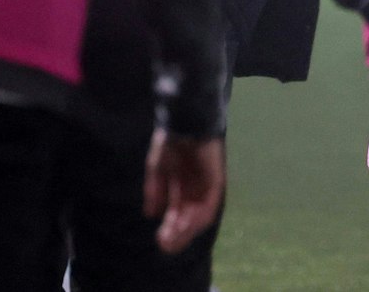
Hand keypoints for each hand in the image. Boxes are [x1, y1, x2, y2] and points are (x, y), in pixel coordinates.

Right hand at [142, 131, 223, 253]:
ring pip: (200, 215)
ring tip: (173, 240)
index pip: (178, 213)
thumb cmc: (170, 142)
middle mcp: (196, 188)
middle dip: (178, 234)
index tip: (160, 241)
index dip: (170, 228)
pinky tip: (185, 226)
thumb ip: (155, 191)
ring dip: (187, 230)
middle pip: (190, 218)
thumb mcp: (157, 170)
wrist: (183, 123)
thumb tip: (151, 215)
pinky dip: (198, 217)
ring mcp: (207, 184)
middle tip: (165, 246)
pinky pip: (210, 204)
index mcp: (182, 186)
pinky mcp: (216, 180)